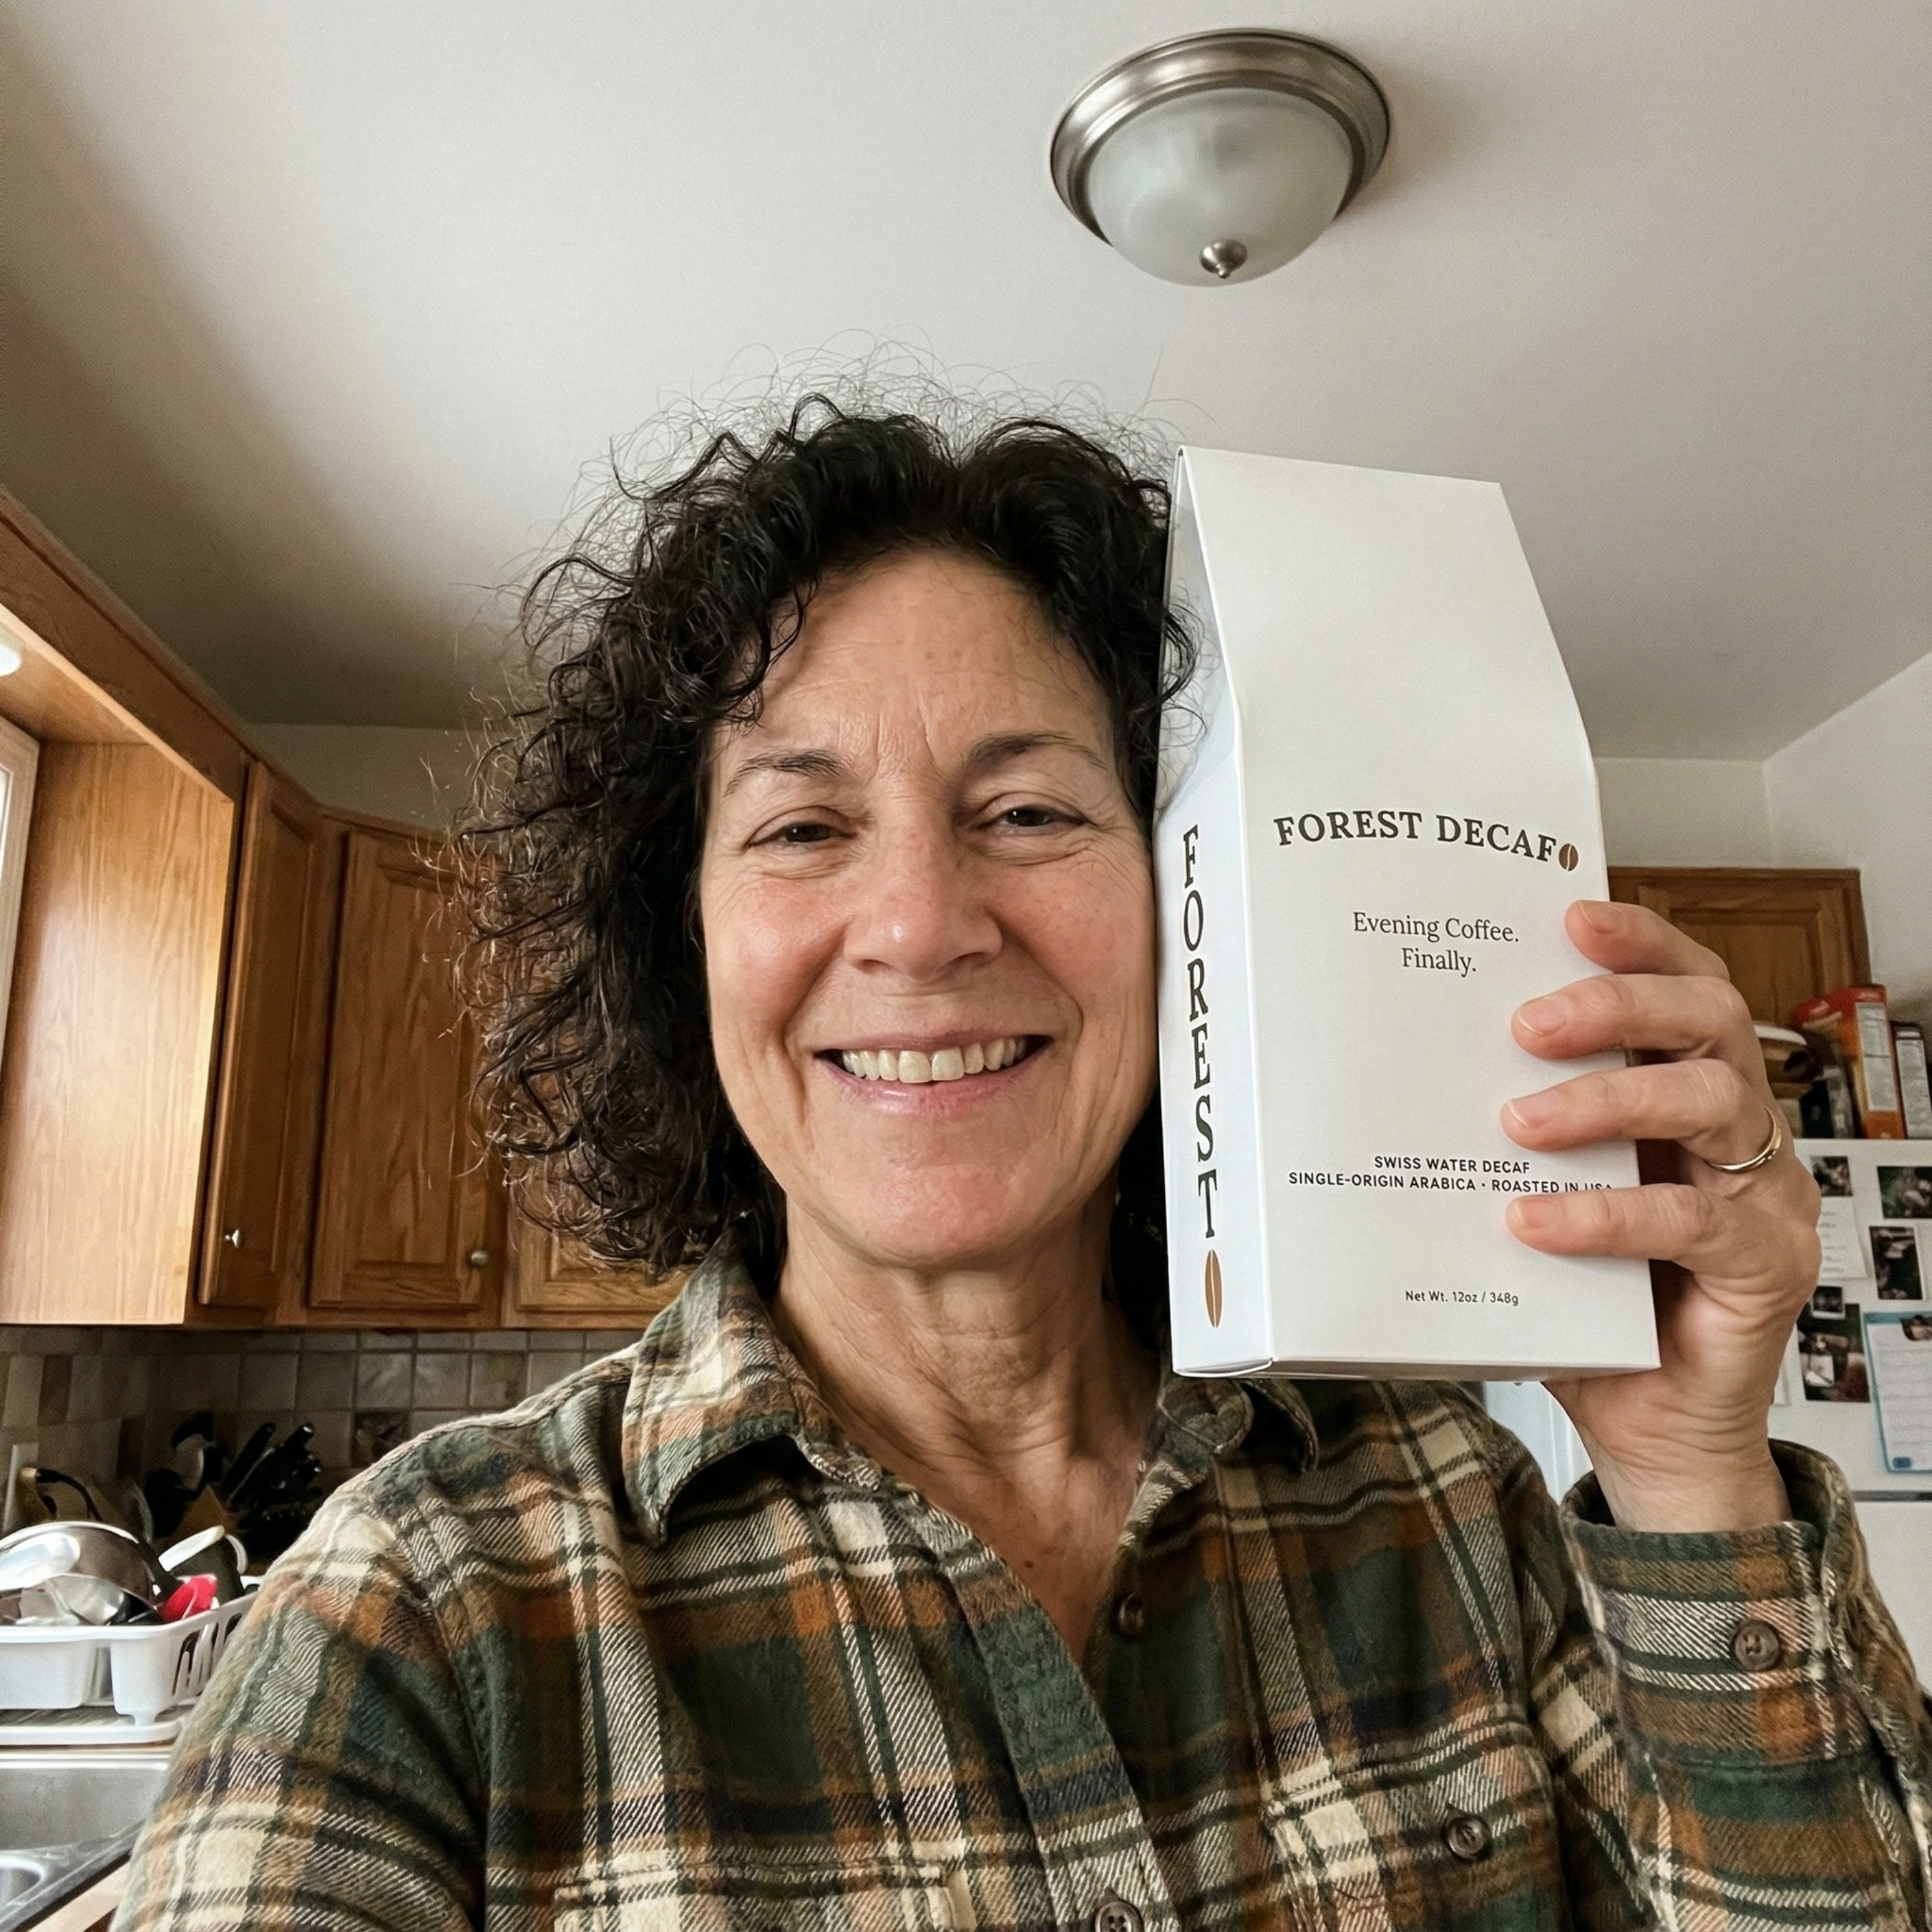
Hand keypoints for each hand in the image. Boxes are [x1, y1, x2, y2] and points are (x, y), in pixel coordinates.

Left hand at [1499, 901, 1820, 1532]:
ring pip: (1712, 1101)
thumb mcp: (1537, 1199)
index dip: (1640, 943)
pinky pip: (1691, 1222)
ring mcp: (1763, 1196)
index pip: (1687, 987)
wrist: (1646, 1428)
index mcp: (1688, 1094)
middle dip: (1618, 1003)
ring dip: (1608, 1098)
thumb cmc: (1588, 1305)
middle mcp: (1738, 1132)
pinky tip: (1535, 1222)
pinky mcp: (1765, 1267)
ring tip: (1520, 1122)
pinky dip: (1606, 1215)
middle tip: (1529, 1021)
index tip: (1568, 916)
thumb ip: (1502, 1143)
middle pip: (1711, 1021)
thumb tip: (1390, 1079)